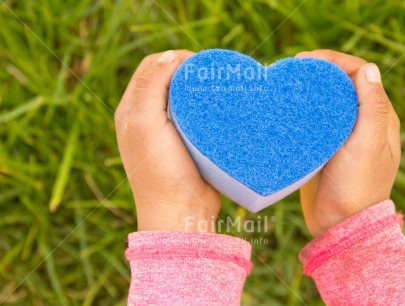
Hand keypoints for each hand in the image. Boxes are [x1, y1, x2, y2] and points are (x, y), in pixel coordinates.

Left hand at [115, 50, 219, 231]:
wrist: (181, 211)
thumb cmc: (160, 171)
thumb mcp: (145, 125)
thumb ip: (150, 86)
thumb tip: (169, 55)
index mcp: (132, 110)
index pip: (149, 68)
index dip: (172, 59)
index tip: (198, 63)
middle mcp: (147, 117)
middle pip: (167, 78)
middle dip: (188, 69)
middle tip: (212, 73)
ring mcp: (169, 130)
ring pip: (184, 95)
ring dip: (200, 87)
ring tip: (219, 86)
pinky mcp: (189, 141)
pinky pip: (198, 114)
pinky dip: (208, 105)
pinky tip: (221, 105)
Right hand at [296, 50, 400, 236]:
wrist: (339, 223)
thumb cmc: (358, 186)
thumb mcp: (369, 145)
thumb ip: (372, 108)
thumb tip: (369, 69)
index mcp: (378, 117)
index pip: (360, 74)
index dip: (335, 61)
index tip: (308, 60)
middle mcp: (361, 122)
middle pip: (341, 84)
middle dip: (319, 71)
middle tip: (293, 68)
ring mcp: (340, 135)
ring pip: (326, 101)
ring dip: (309, 89)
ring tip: (287, 83)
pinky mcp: (322, 146)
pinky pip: (313, 120)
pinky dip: (301, 110)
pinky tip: (286, 107)